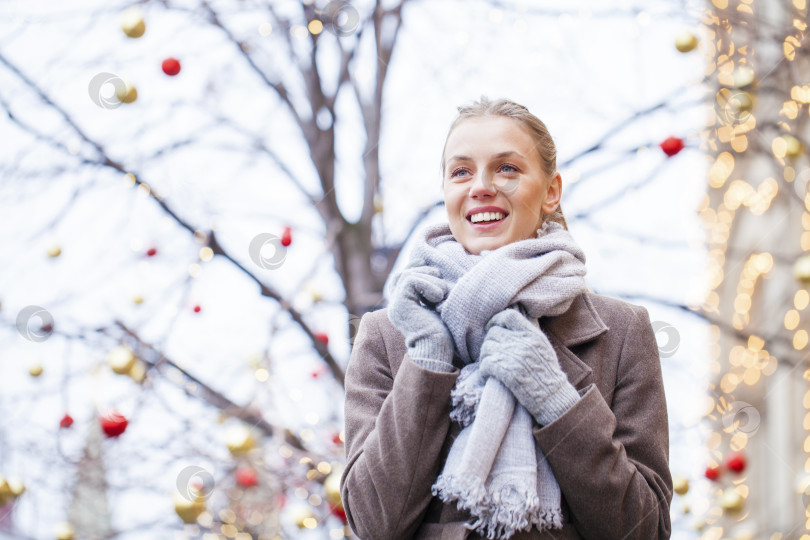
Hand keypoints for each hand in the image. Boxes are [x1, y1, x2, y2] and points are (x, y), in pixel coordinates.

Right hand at [387, 258, 454, 371]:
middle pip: (403, 274)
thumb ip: (429, 292)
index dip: (412, 266)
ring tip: (442, 295)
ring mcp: (396, 305)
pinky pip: (411, 281)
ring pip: (408, 275)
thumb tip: (434, 270)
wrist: (438, 350)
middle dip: (424, 271)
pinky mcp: (400, 305)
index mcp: (403, 307)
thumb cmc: (442, 333)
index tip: (426, 263)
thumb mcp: (435, 307)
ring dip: (431, 280)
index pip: (400, 279)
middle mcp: (395, 306)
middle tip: (440, 281)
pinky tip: (438, 298)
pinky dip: (428, 285)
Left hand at [478, 308, 579, 424]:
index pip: (509, 316)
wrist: (553, 397)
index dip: (496, 320)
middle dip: (490, 342)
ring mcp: (514, 357)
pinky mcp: (507, 372)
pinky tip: (488, 375)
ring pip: (486, 347)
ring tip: (490, 365)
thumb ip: (527, 334)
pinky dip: (483, 370)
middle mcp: (523, 342)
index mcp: (532, 334)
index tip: (492, 328)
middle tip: (491, 352)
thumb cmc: (547, 373)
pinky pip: (485, 364)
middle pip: (493, 332)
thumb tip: (507, 324)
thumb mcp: (542, 347)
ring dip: (485, 356)